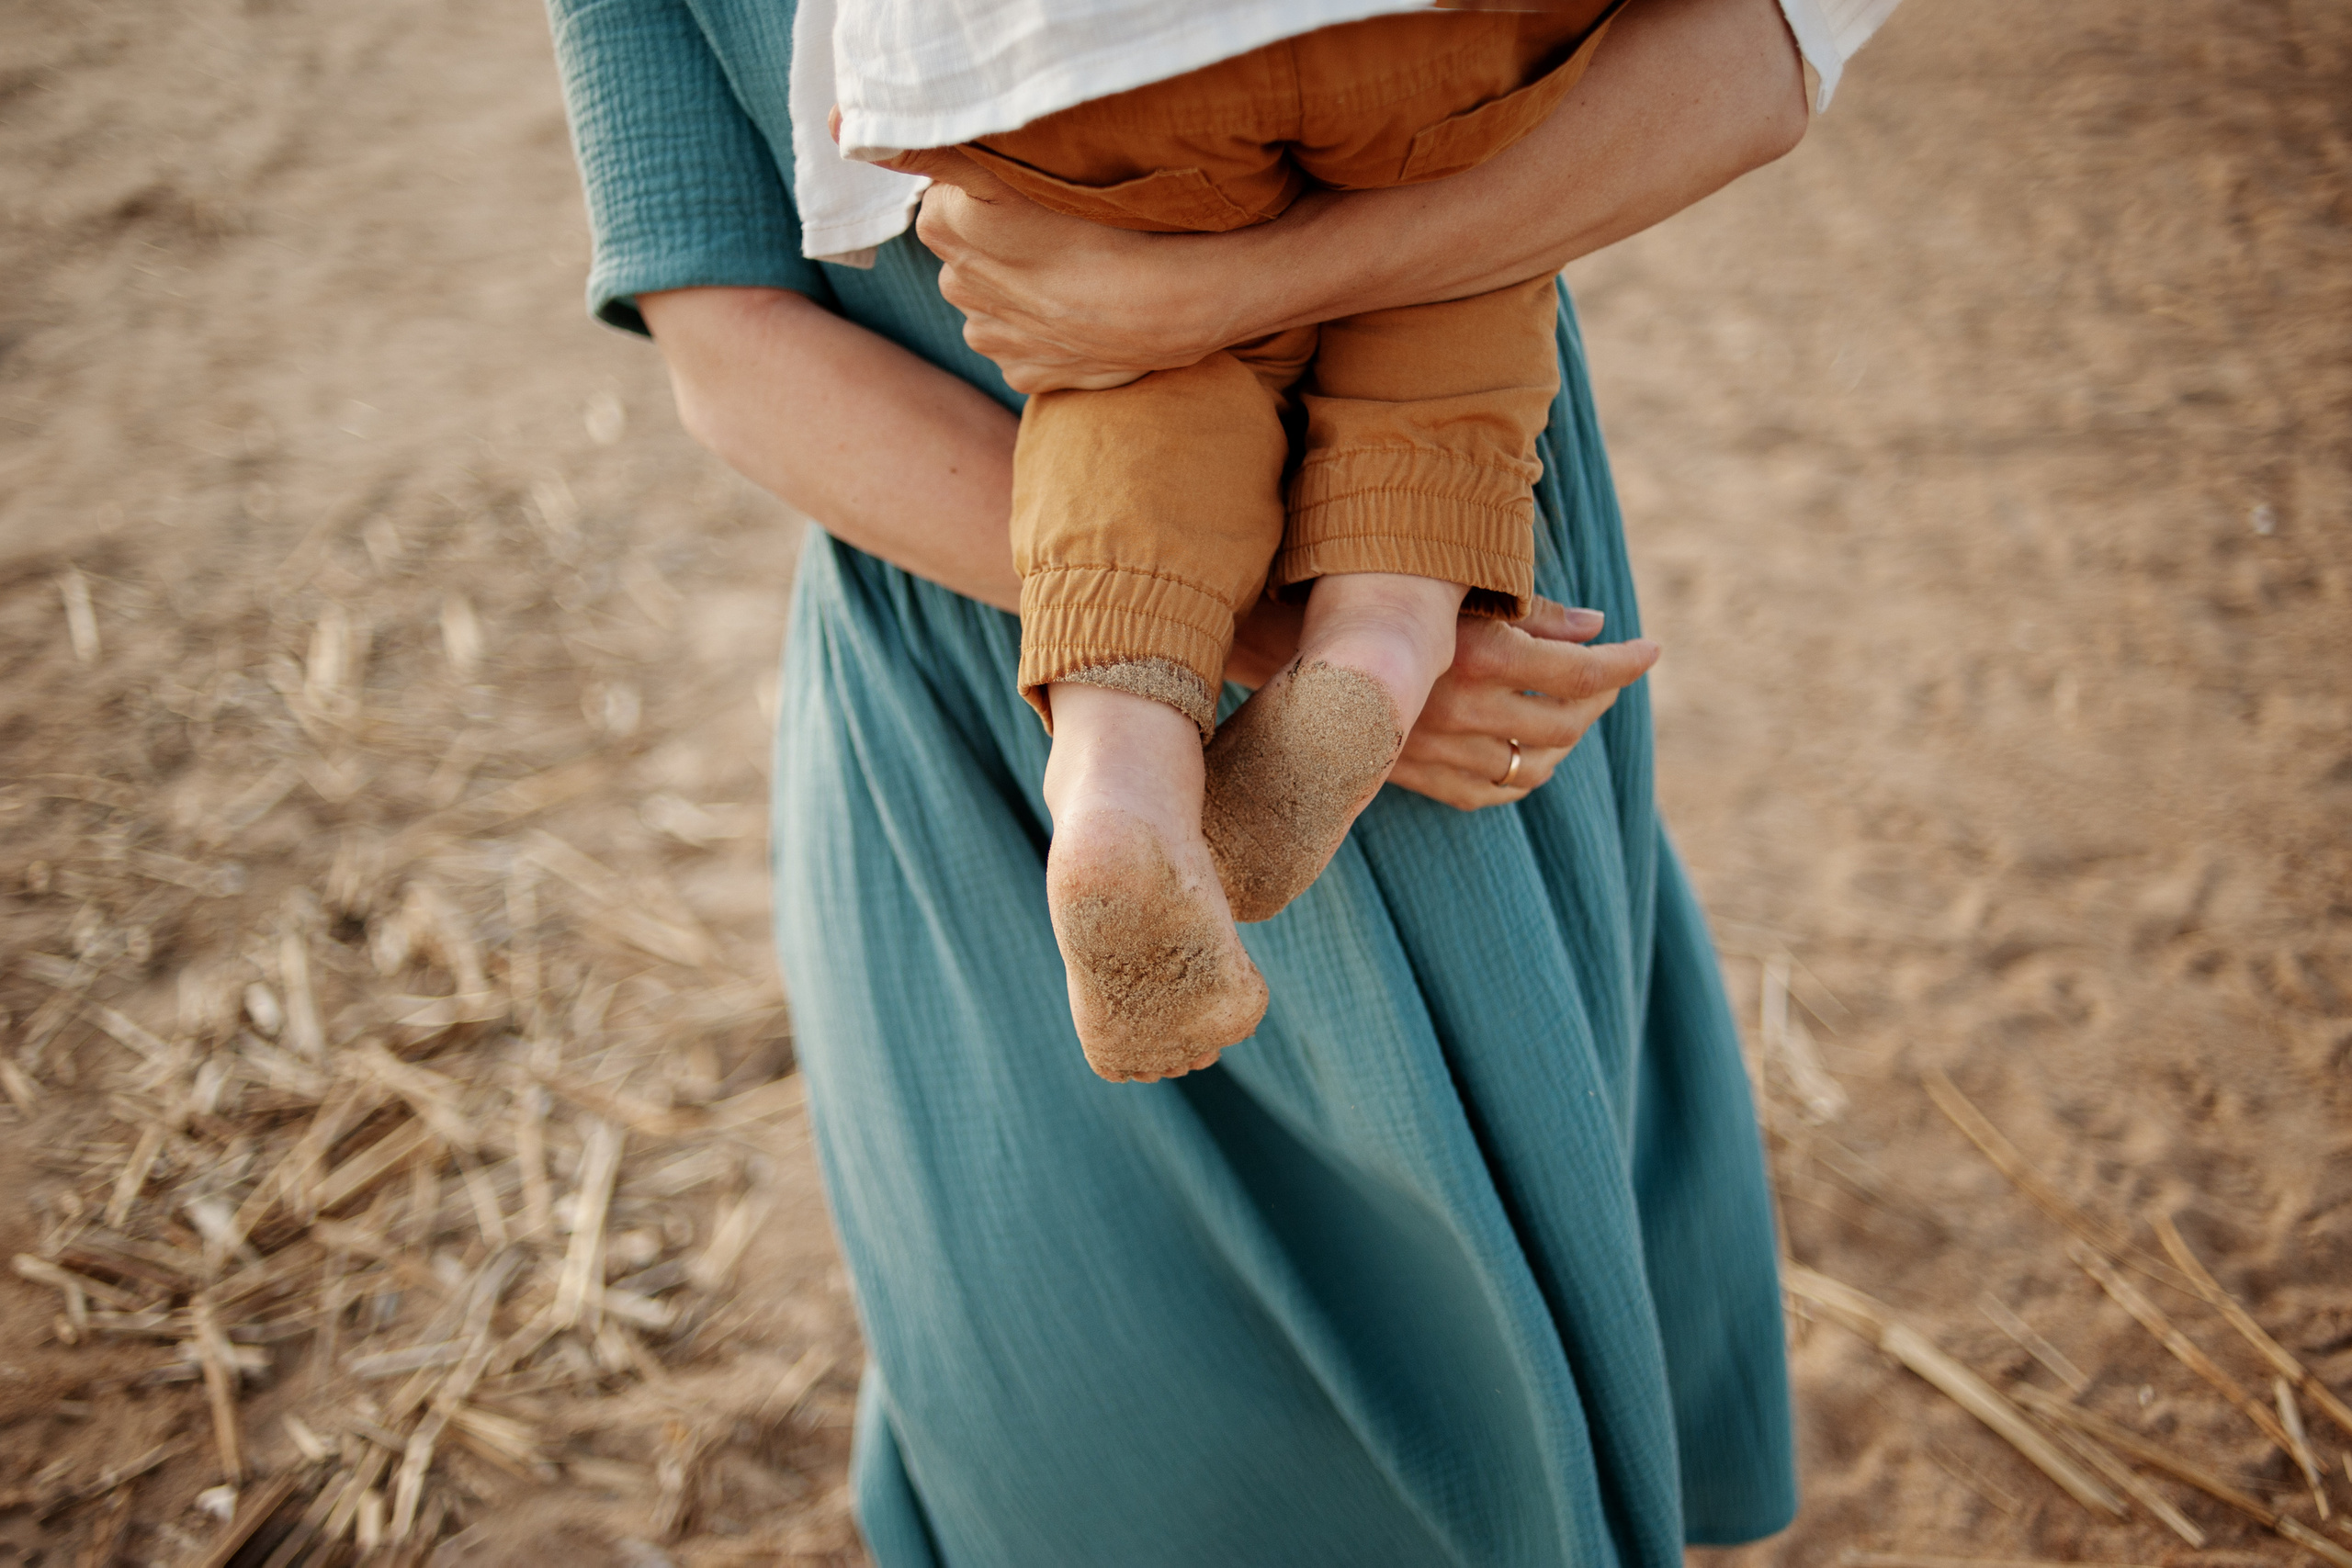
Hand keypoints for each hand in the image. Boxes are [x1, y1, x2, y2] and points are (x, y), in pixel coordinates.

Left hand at [880, 147, 1231, 391]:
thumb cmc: (1100, 226)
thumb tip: (841, 126)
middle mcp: (957, 287)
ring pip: (996, 304)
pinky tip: (1082, 320)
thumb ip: (933, 150)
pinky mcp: (1026, 374)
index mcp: (947, 232)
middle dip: (1003, 252)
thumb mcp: (1014, 172)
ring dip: (1025, 295)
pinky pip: (1025, 349)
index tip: (1031, 205)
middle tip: (1060, 242)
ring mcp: (992, 337)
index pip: (949, 204)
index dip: (991, 203)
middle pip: (970, 257)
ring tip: (1075, 282)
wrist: (1166, 305)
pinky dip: (1047, 337)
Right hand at [1223, 595, 1658, 810]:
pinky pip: (1490, 792)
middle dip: (1600, 698)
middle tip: (1607, 674)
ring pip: (1534, 764)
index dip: (1625, 663)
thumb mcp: (1457, 595)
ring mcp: (1440, 750)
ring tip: (1572, 712)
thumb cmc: (1377, 601)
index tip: (1651, 648)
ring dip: (1565, 740)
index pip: (1580, 672)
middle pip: (1566, 722)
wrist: (1290, 647)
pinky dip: (1522, 776)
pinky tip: (1529, 752)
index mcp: (1478, 655)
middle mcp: (1463, 709)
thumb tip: (1596, 624)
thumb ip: (1531, 614)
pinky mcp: (1417, 775)